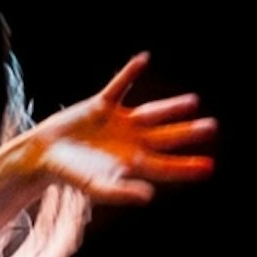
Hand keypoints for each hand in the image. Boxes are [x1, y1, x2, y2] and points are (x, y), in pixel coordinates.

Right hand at [39, 53, 215, 203]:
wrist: (44, 156)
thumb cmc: (71, 176)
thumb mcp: (96, 186)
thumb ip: (122, 192)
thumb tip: (149, 196)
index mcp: (131, 163)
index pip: (165, 166)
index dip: (187, 167)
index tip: (209, 168)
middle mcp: (129, 142)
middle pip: (165, 137)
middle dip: (187, 133)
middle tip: (212, 128)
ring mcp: (117, 123)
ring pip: (151, 113)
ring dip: (171, 107)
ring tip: (193, 102)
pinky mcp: (100, 106)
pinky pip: (119, 86)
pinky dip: (129, 73)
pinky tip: (143, 59)